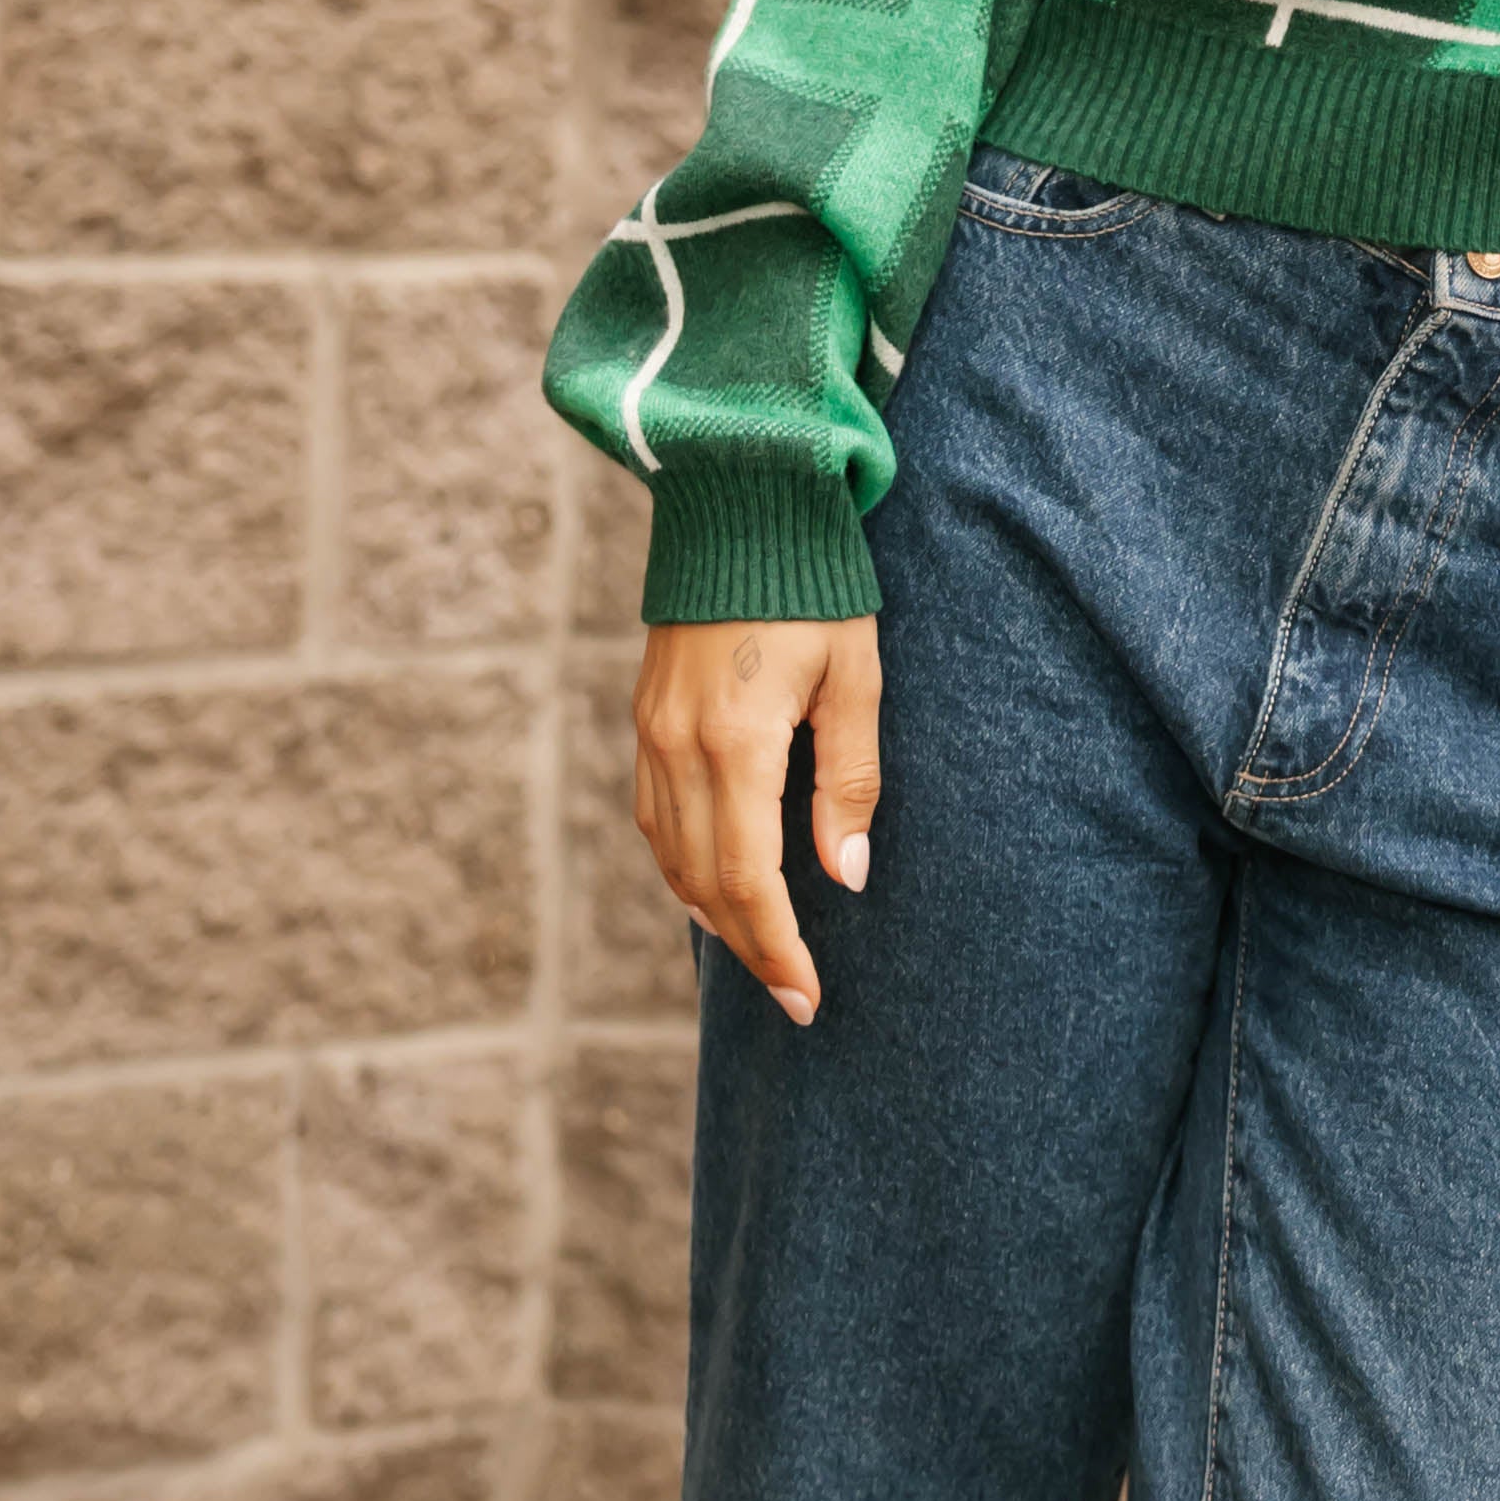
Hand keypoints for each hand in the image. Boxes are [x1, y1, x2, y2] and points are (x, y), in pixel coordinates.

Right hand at [633, 615, 882, 1026]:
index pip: (747, 879)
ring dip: (711, 912)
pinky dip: (680, 864)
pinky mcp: (644, 717)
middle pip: (703, 882)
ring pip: (668, 855)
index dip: (776, 948)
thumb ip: (849, 781)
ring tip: (759, 952)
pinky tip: (710, 886)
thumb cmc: (815, 587)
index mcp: (737, 742)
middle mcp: (679, 747)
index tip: (806, 998)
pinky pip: (652, 816)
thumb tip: (844, 876)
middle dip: (749, 947)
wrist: (739, 503)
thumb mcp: (855, 679)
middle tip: (793, 995)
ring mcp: (651, 733)